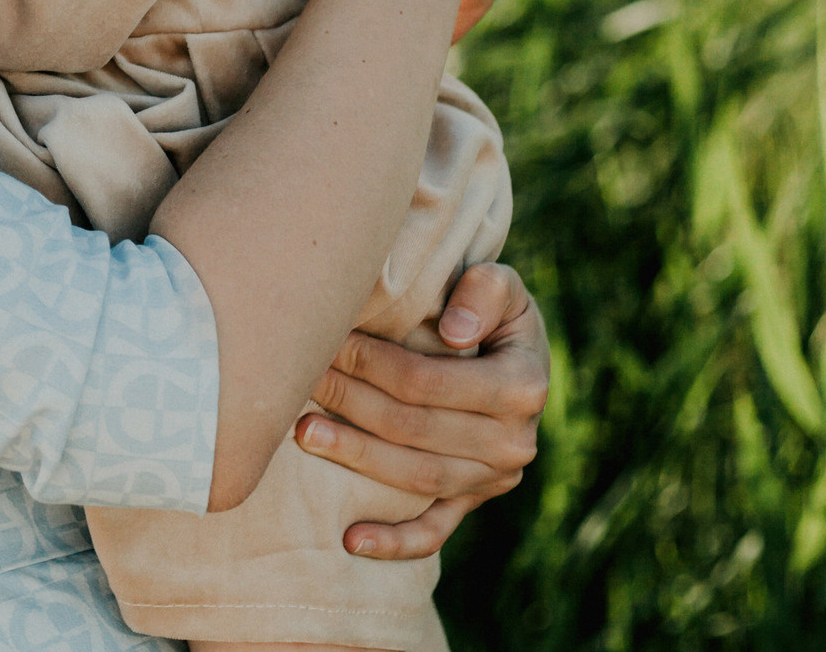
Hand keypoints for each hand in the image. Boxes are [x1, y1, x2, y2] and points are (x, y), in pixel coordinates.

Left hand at [295, 262, 546, 559]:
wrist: (512, 352)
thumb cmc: (490, 308)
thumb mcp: (501, 284)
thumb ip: (485, 290)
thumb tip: (455, 331)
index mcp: (522, 386)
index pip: (428, 383)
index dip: (372, 364)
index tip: (328, 342)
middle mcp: (514, 442)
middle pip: (413, 429)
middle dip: (351, 402)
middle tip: (302, 380)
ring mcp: (493, 479)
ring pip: (415, 478)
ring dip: (356, 458)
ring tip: (303, 432)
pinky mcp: (473, 502)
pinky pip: (435, 531)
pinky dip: (395, 542)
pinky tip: (350, 541)